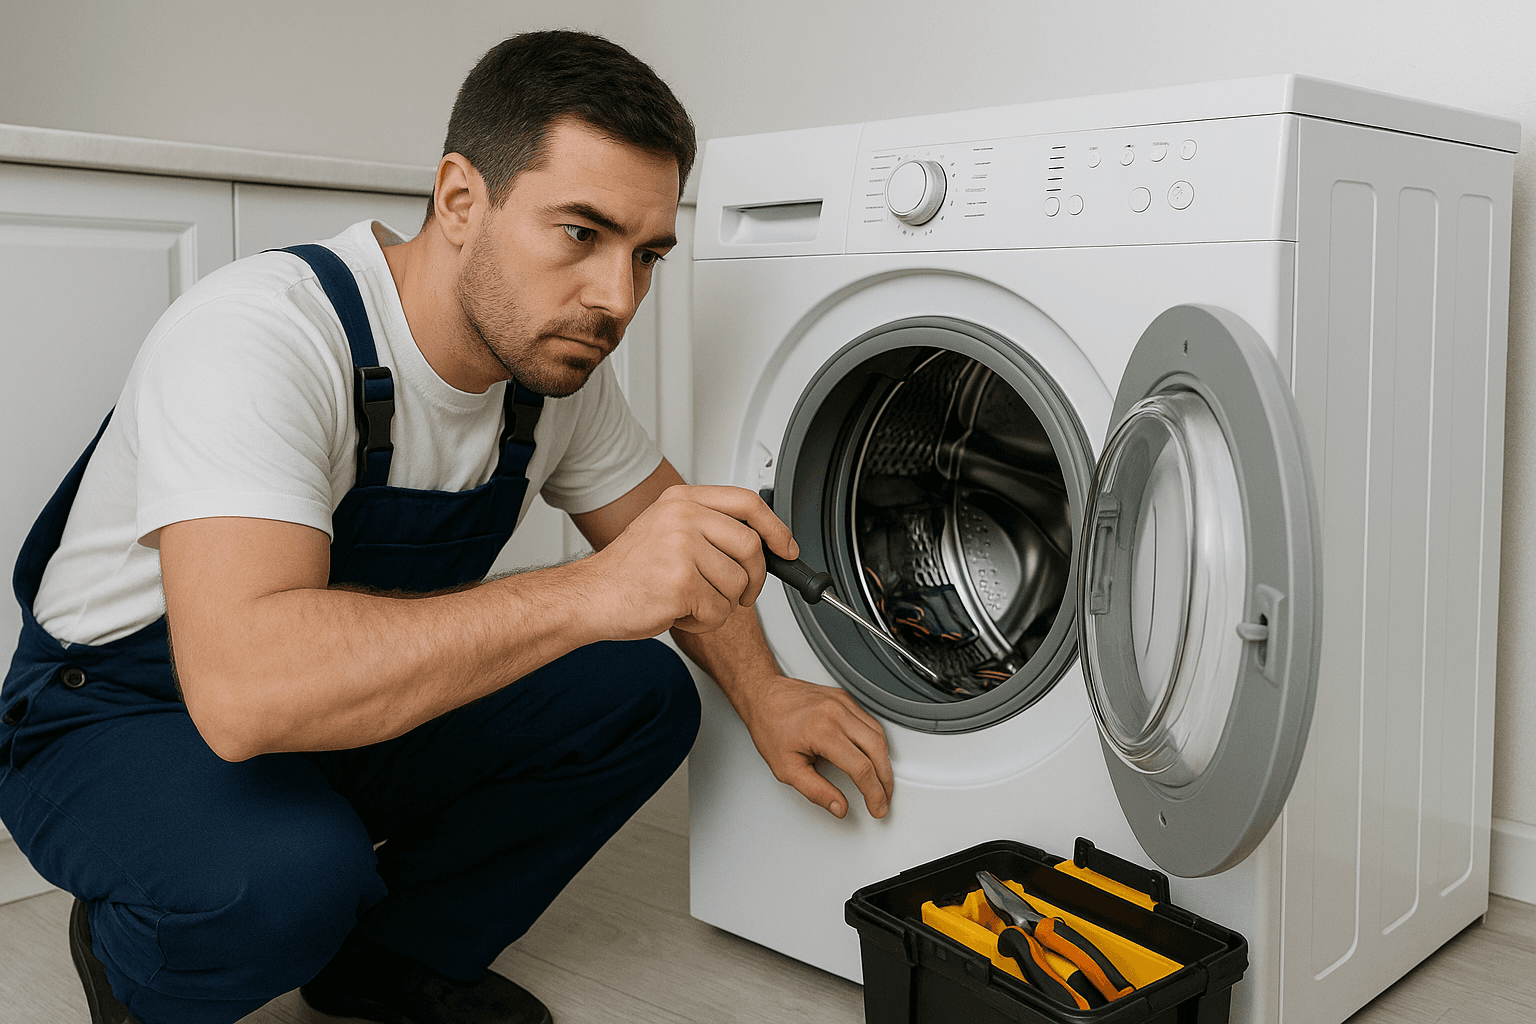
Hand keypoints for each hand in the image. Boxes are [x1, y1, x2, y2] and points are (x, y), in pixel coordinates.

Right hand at [579, 484, 796, 639]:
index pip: (747, 503)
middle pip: (751, 547)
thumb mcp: (667, 530)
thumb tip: (763, 542)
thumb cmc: (629, 572)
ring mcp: (682, 548)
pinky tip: (679, 613)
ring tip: (689, 602)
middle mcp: (683, 517)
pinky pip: (720, 611)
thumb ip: (709, 528)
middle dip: (753, 580)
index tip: (787, 548)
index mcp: (682, 500)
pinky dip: (704, 622)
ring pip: (738, 584)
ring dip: (721, 605)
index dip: (775, 528)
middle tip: (739, 594)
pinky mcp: (681, 583)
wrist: (590, 597)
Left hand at [737, 675, 893, 818]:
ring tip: (881, 782)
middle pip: (877, 750)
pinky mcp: (845, 698)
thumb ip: (815, 791)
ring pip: (878, 734)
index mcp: (822, 731)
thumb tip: (839, 807)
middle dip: (885, 780)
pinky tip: (874, 756)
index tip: (877, 807)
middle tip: (884, 799)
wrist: (763, 695)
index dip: (873, 793)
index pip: (861, 768)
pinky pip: (870, 721)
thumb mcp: (785, 768)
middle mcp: (837, 713)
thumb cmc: (769, 726)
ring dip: (884, 761)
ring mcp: (843, 703)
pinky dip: (877, 742)